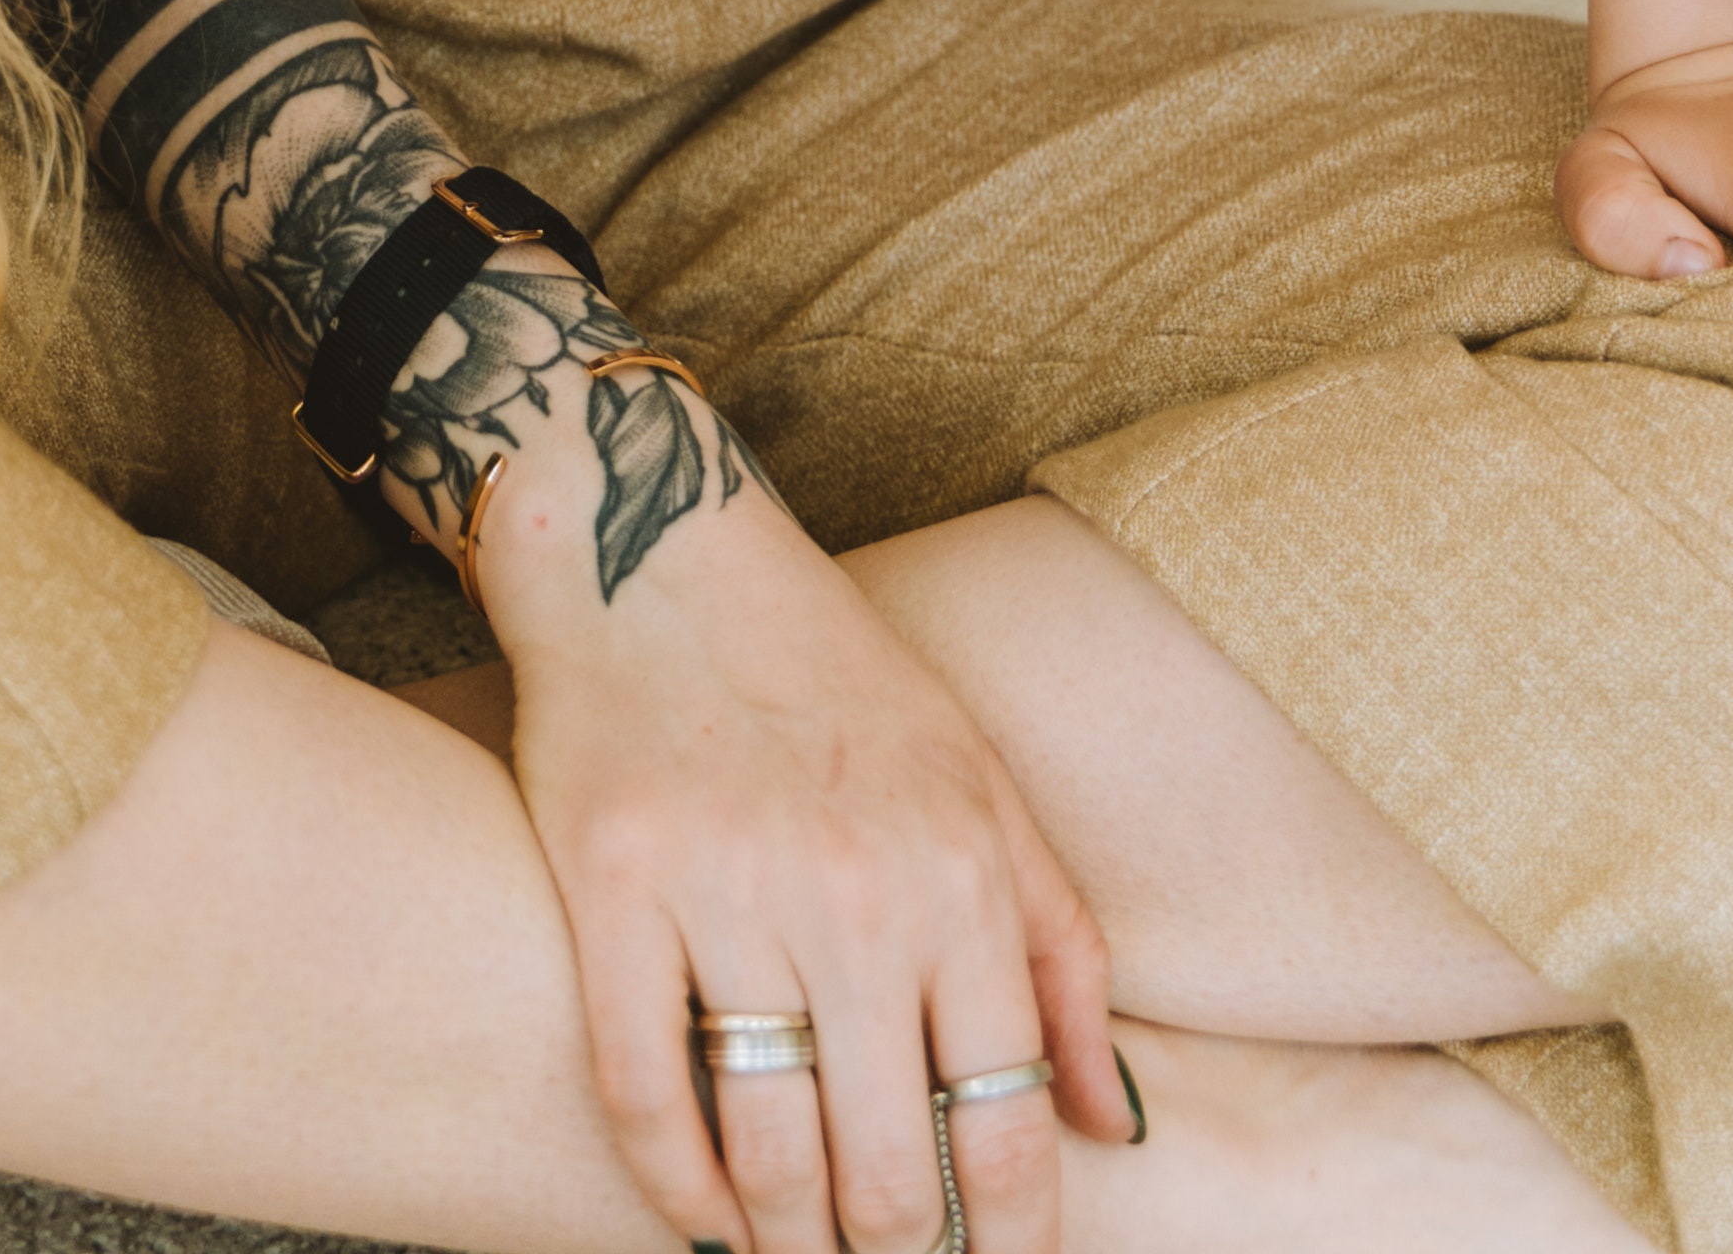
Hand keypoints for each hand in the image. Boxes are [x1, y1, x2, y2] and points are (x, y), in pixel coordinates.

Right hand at [482, 449, 1126, 1253]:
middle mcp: (858, 892)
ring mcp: (729, 891)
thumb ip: (1063, 958)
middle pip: (888, 1172)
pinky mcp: (613, 884)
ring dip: (789, 1248)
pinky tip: (702, 1223)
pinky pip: (643, 1090)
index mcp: (964, 872)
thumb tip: (1119, 1128)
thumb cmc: (838, 680)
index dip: (1011, 1247)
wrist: (659, 548)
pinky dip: (673, 1187)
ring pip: (768, 1153)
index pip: (1008, 1124)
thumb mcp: (985, 790)